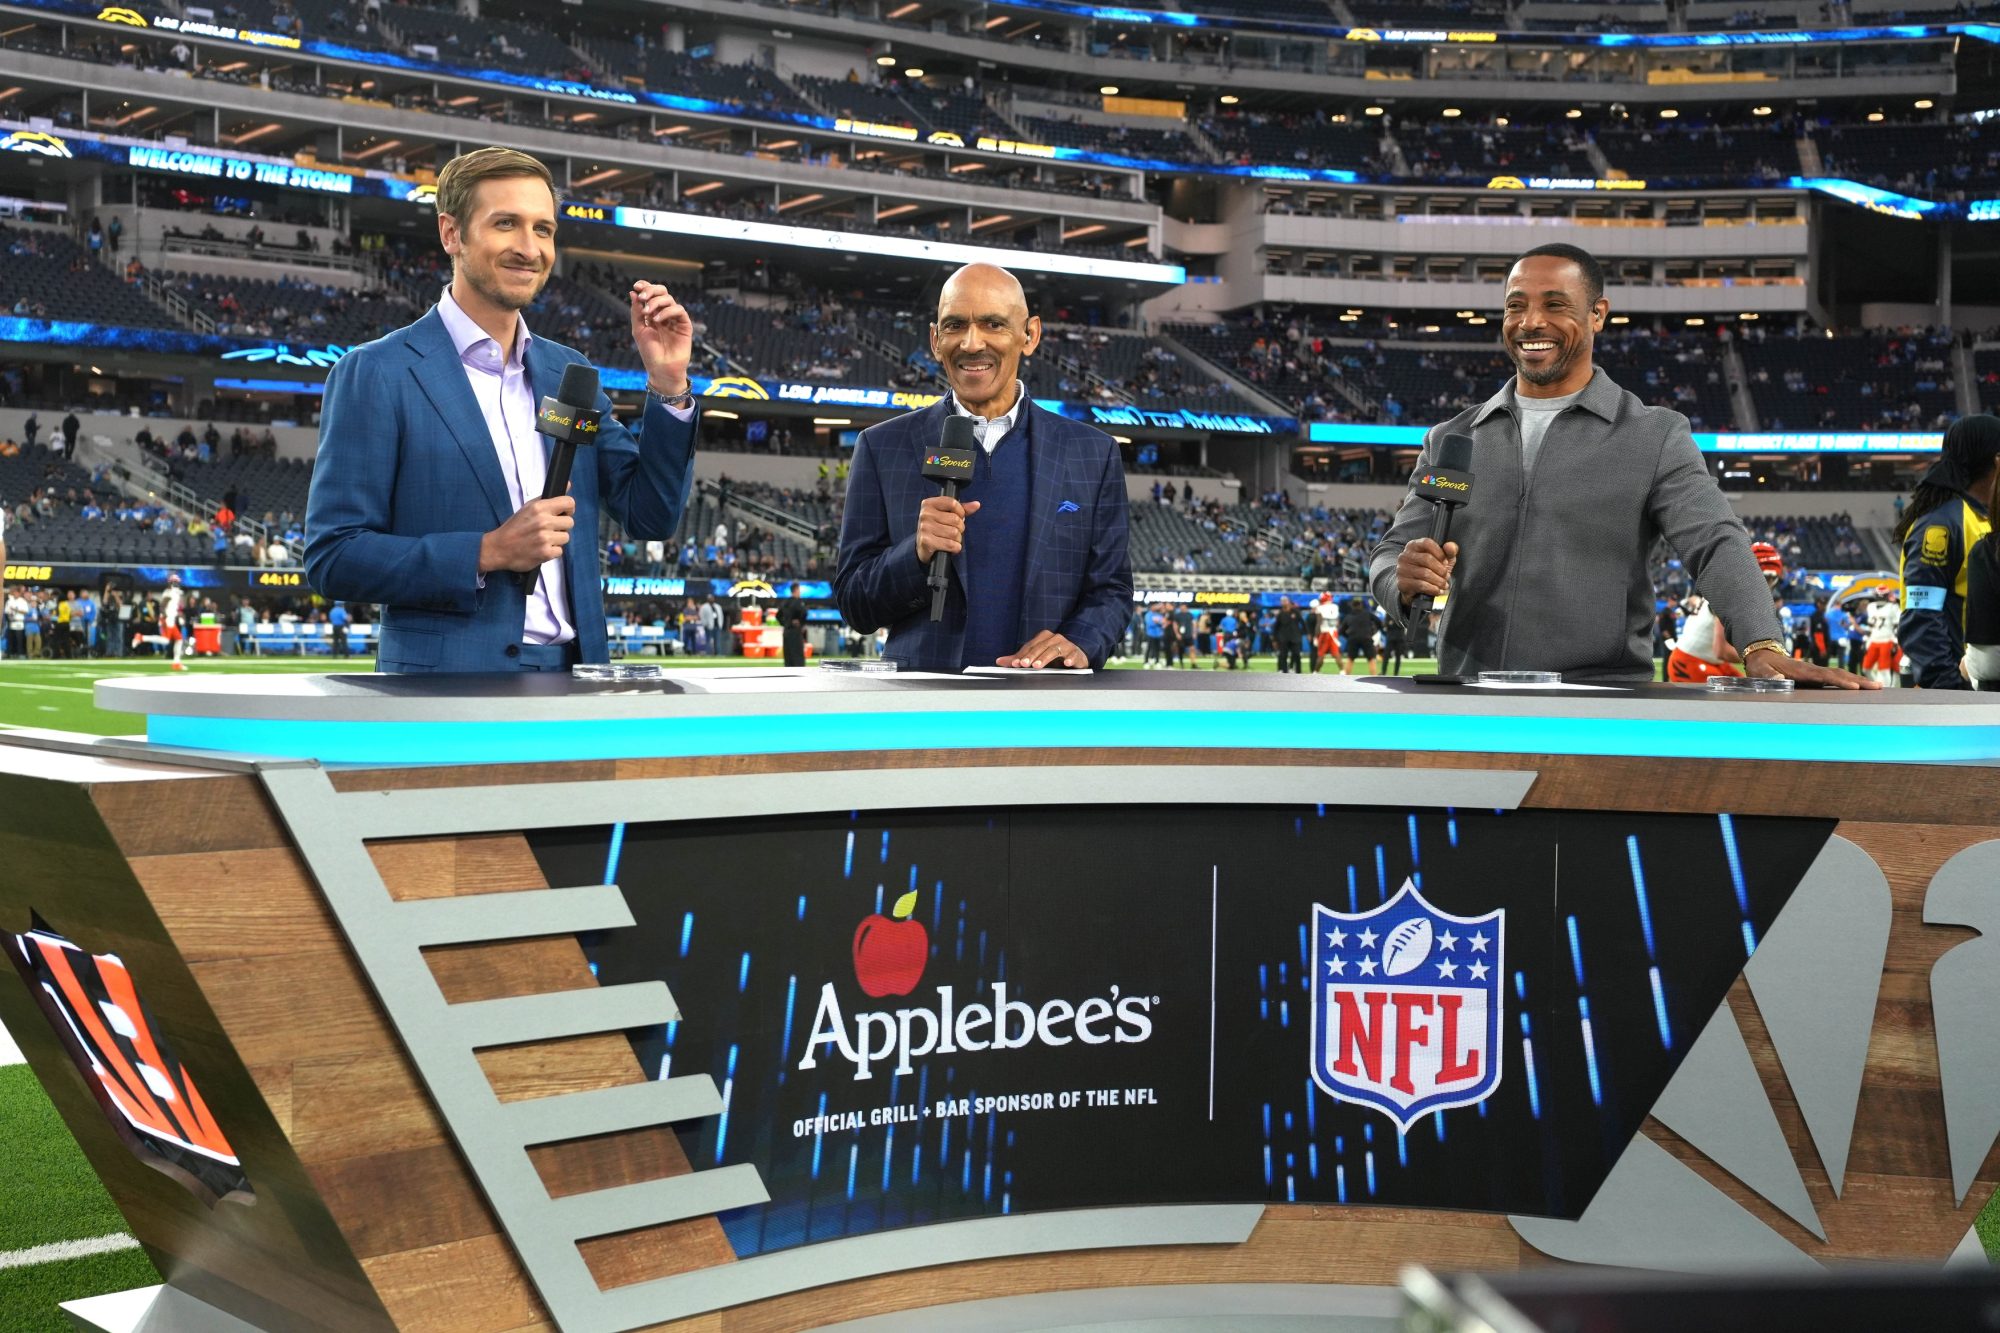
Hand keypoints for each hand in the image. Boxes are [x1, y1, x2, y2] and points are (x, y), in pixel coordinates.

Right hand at [479, 495, 573, 573]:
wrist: (498, 548)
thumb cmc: (514, 528)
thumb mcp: (528, 507)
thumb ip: (548, 498)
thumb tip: (568, 484)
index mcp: (539, 508)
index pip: (569, 502)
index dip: (569, 509)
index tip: (563, 513)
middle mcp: (543, 521)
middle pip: (570, 522)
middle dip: (561, 526)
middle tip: (549, 529)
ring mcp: (544, 538)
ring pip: (566, 537)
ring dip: (556, 540)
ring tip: (543, 540)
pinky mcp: (545, 553)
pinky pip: (560, 551)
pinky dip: (551, 552)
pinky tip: (540, 548)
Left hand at [630, 281, 692, 394]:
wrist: (662, 369)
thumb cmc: (650, 353)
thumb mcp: (639, 330)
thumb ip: (636, 312)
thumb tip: (633, 293)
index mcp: (653, 314)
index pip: (651, 295)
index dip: (645, 287)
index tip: (636, 286)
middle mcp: (664, 314)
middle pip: (662, 292)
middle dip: (651, 290)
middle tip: (642, 297)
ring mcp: (675, 319)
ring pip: (669, 299)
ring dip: (656, 302)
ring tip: (648, 313)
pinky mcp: (684, 325)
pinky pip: (678, 310)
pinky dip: (667, 311)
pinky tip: (657, 320)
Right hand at [915, 495, 980, 563]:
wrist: (923, 547)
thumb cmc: (937, 529)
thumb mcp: (946, 515)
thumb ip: (961, 509)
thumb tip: (976, 504)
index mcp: (928, 504)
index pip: (952, 503)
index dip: (960, 512)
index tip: (958, 517)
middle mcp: (925, 514)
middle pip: (955, 519)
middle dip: (960, 528)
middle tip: (952, 532)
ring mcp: (925, 528)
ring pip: (954, 533)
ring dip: (957, 539)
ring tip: (950, 540)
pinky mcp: (926, 541)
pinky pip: (951, 544)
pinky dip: (955, 548)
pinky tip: (949, 547)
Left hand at [1001, 630, 1086, 668]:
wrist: (1076, 655)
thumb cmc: (1054, 656)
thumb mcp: (1036, 656)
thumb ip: (1019, 658)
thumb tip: (999, 661)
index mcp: (1043, 638)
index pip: (1030, 646)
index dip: (1022, 655)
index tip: (1015, 663)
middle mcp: (1054, 639)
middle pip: (1040, 647)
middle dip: (1031, 656)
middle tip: (1024, 665)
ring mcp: (1066, 645)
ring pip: (1054, 650)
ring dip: (1045, 658)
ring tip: (1037, 666)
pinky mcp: (1076, 653)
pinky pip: (1072, 654)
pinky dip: (1069, 658)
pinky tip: (1066, 663)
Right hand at [1397, 538, 1457, 605]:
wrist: (1416, 590)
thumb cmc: (1430, 571)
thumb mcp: (1442, 560)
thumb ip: (1449, 551)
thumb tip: (1450, 546)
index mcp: (1413, 546)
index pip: (1426, 543)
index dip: (1439, 553)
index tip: (1445, 562)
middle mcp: (1404, 556)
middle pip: (1426, 559)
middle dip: (1441, 569)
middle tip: (1446, 576)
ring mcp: (1401, 569)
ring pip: (1425, 573)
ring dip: (1438, 581)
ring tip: (1443, 584)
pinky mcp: (1402, 583)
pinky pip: (1421, 585)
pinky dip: (1433, 589)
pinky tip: (1437, 590)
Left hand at [1743, 645, 1879, 689]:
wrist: (1762, 654)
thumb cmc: (1761, 665)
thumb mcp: (1760, 671)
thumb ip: (1769, 676)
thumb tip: (1781, 679)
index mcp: (1802, 670)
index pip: (1825, 676)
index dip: (1840, 682)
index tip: (1855, 688)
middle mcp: (1813, 669)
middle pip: (1840, 675)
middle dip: (1859, 681)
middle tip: (1878, 687)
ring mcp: (1816, 672)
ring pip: (1841, 675)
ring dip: (1859, 680)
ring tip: (1878, 686)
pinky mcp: (1816, 675)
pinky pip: (1836, 678)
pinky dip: (1851, 681)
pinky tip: (1862, 687)